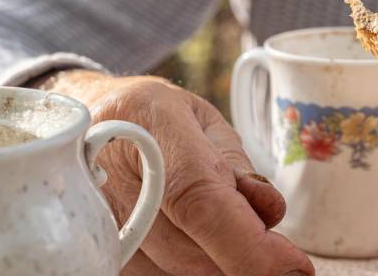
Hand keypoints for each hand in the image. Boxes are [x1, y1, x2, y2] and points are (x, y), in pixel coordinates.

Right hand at [36, 70, 312, 275]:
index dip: (247, 243)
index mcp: (150, 120)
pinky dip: (185, 264)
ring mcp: (89, 212)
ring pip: (173, 270)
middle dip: (241, 255)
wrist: (85, 118)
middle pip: (189, 247)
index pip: (198, 197)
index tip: (293, 267)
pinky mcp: (86, 244)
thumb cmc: (156, 118)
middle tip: (266, 242)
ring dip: (213, 260)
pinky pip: (153, 274)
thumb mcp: (205, 124)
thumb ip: (239, 169)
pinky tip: (189, 238)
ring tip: (217, 225)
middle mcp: (108, 168)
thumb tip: (270, 216)